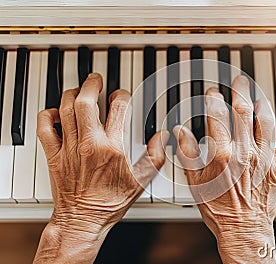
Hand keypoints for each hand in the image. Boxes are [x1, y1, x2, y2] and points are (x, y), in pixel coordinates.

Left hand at [34, 73, 167, 262]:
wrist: (82, 219)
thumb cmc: (109, 202)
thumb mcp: (141, 181)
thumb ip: (155, 157)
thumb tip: (162, 137)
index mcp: (112, 147)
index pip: (118, 109)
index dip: (122, 96)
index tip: (122, 96)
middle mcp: (89, 144)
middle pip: (86, 102)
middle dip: (92, 84)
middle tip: (95, 79)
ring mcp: (69, 148)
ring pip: (66, 109)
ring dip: (73, 94)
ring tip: (79, 90)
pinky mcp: (54, 155)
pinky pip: (45, 127)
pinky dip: (49, 114)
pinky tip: (58, 112)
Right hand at [173, 76, 275, 262]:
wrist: (242, 230)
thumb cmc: (218, 209)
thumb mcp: (195, 181)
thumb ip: (188, 153)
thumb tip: (180, 131)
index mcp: (222, 154)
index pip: (217, 116)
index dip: (213, 100)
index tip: (212, 93)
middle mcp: (245, 152)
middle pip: (244, 112)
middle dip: (240, 92)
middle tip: (239, 81)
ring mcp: (264, 158)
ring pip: (267, 122)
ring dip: (264, 105)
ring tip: (259, 97)